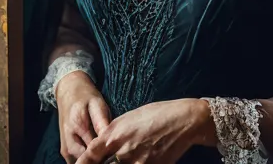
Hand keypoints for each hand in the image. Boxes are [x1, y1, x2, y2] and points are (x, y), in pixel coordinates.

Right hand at [57, 72, 112, 163]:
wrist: (68, 93)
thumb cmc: (85, 97)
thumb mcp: (97, 104)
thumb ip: (101, 122)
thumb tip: (109, 139)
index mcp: (78, 129)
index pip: (96, 151)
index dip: (109, 153)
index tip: (120, 149)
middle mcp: (68, 144)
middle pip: (89, 161)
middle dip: (103, 158)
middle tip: (116, 149)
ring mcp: (65, 151)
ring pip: (84, 163)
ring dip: (96, 159)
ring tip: (108, 149)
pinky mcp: (65, 153)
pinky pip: (79, 161)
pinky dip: (89, 159)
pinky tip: (99, 150)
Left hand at [74, 99, 213, 163]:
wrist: (184, 121)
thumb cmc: (157, 114)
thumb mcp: (129, 118)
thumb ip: (112, 133)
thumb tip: (101, 143)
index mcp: (114, 135)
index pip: (89, 157)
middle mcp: (122, 151)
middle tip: (110, 159)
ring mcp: (137, 163)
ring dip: (120, 163)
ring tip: (130, 156)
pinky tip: (141, 160)